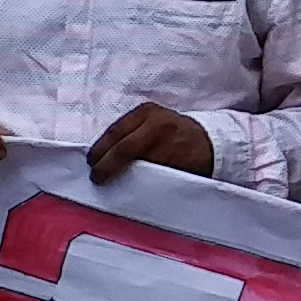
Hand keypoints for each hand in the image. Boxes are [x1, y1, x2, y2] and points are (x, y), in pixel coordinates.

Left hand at [87, 103, 215, 182]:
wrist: (210, 142)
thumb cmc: (173, 133)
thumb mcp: (152, 122)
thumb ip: (131, 132)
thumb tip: (100, 154)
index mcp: (147, 112)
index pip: (115, 133)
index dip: (99, 150)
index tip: (91, 162)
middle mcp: (158, 126)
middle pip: (123, 149)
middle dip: (106, 166)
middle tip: (97, 178)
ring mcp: (169, 145)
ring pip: (137, 164)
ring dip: (121, 176)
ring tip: (111, 183)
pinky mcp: (179, 163)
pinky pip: (153, 176)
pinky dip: (139, 183)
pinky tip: (132, 187)